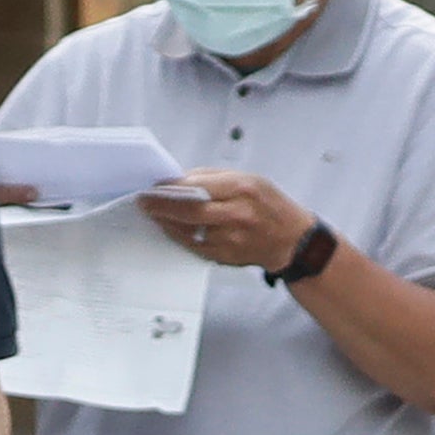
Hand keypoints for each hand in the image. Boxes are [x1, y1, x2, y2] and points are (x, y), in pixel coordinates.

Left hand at [148, 167, 313, 271]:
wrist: (292, 240)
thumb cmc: (270, 205)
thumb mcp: (249, 179)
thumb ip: (214, 178)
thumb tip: (179, 181)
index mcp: (243, 189)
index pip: (198, 187)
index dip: (172, 187)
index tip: (154, 186)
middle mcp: (237, 215)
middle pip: (189, 211)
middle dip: (161, 206)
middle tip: (143, 202)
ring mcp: (231, 238)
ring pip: (188, 231)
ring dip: (165, 222)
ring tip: (151, 213)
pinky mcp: (225, 256)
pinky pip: (193, 246)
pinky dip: (178, 236)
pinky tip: (169, 228)